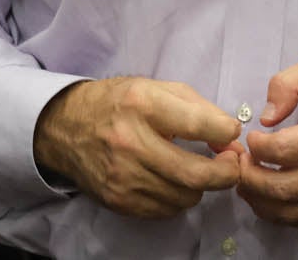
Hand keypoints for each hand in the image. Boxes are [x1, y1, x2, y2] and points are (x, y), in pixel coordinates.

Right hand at [32, 76, 243, 217]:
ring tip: (198, 168)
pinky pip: (167, 209)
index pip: (197, 124)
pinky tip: (173, 180)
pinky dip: (179, 197)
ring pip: (185, 196)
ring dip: (202, 186)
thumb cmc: (117, 102)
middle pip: (195, 173)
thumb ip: (196, 106)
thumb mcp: (154, 88)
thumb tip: (230, 134)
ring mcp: (123, 176)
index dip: (225, 132)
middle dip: (226, 172)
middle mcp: (130, 142)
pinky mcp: (119, 200)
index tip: (231, 133)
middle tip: (232, 164)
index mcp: (141, 104)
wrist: (66, 127)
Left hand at [230, 56, 297, 229]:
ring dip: (261, 200)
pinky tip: (270, 198)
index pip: (285, 150)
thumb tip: (266, 118)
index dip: (258, 147)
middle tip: (241, 166)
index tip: (251, 139)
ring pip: (294, 210)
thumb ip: (288, 85)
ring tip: (248, 183)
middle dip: (251, 179)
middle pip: (285, 186)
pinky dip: (282, 214)